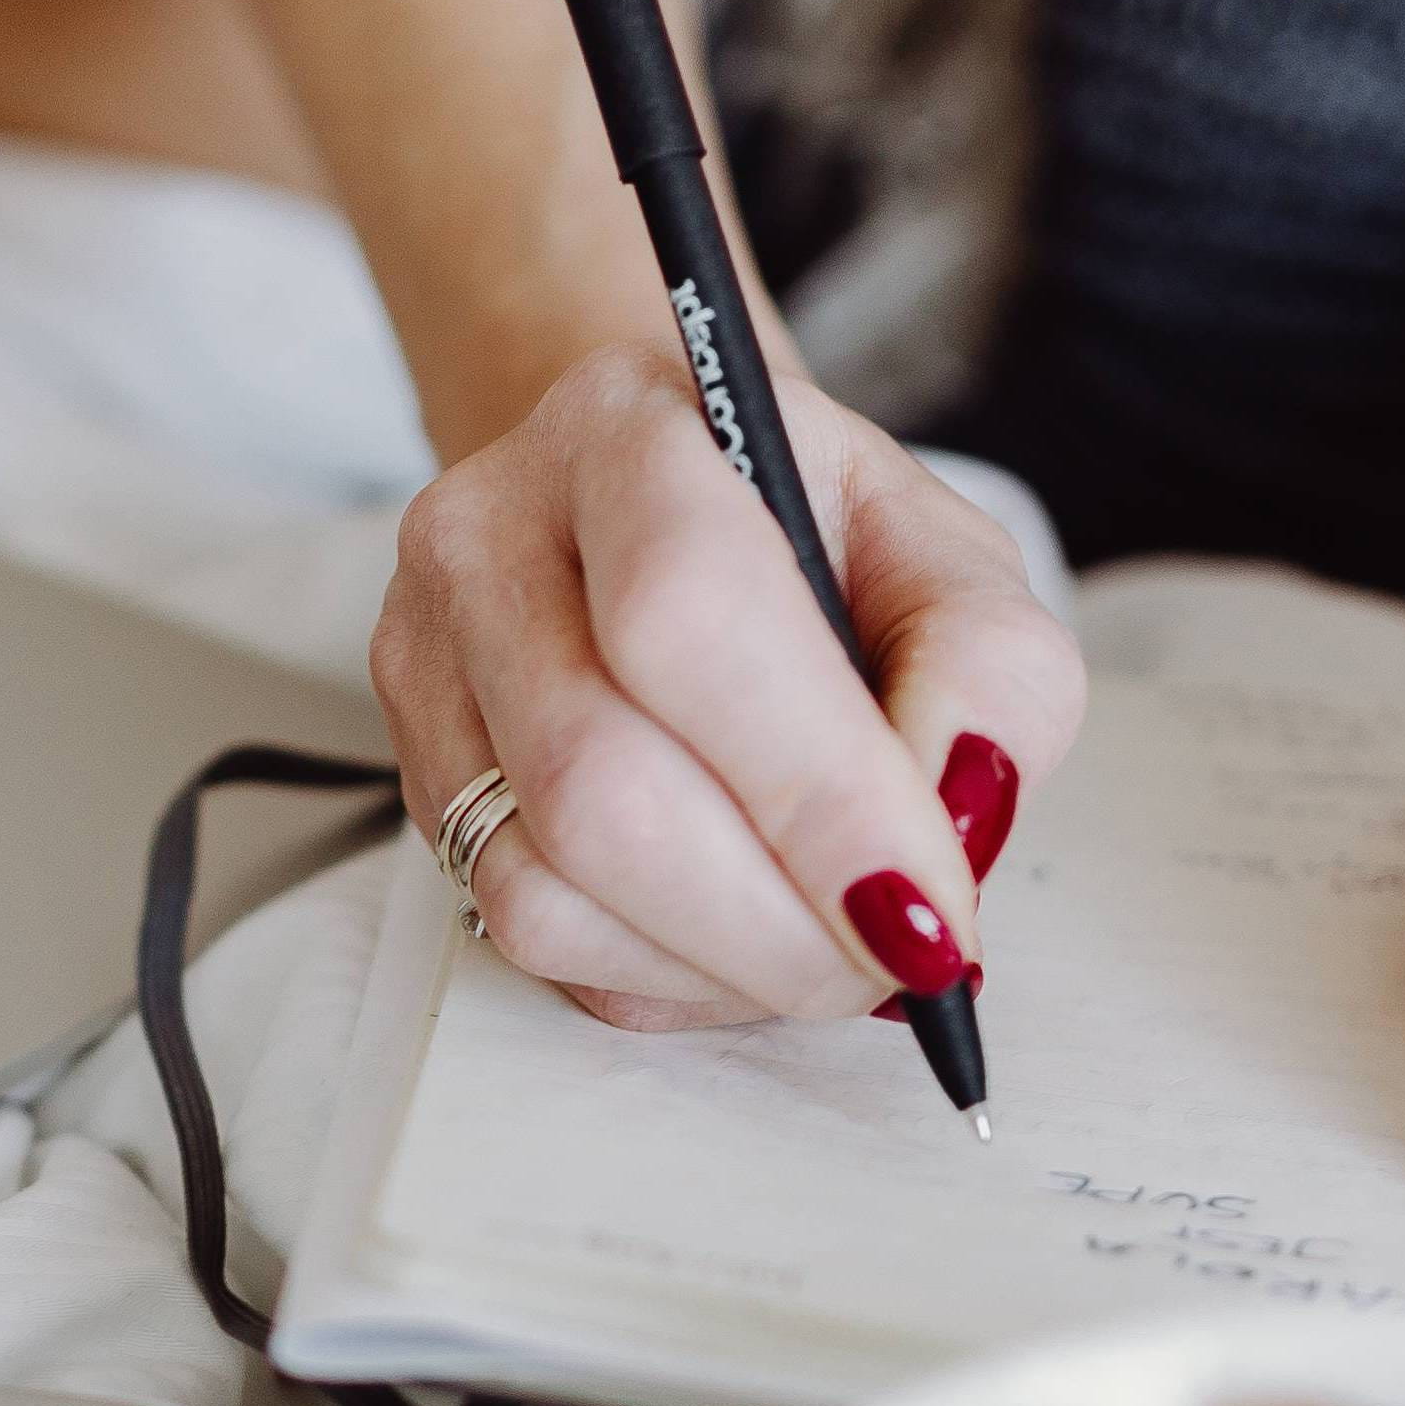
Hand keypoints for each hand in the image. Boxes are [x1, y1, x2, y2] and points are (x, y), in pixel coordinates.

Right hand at [370, 344, 1086, 1027]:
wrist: (662, 523)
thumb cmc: (811, 548)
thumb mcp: (947, 567)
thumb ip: (989, 677)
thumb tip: (953, 818)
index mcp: (624, 433)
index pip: (689, 617)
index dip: (816, 794)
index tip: (927, 913)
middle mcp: (489, 539)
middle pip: (600, 786)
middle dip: (773, 923)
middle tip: (888, 964)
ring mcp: (426, 665)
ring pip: (542, 889)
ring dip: (713, 963)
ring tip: (815, 942)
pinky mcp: (415, 778)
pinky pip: (516, 935)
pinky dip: (651, 972)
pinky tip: (725, 931)